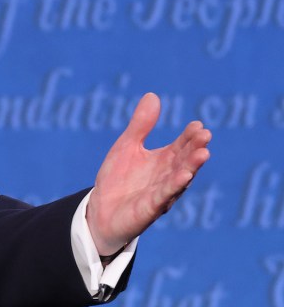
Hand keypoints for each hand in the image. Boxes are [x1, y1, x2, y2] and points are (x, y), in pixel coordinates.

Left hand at [87, 92, 211, 255]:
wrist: (99, 211)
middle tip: (205, 135)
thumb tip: (152, 95)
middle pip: (185, 160)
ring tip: (203, 154)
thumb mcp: (126, 147)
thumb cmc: (117, 179)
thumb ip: (140, 125)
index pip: (182, 145)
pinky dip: (174, 186)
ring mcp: (161, 193)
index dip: (189, 136)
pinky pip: (164, 196)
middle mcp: (167, 176)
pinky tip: (184, 176)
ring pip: (179, 179)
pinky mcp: (150, 208)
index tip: (198, 125)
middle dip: (195, 148)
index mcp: (164, 160)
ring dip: (191, 167)